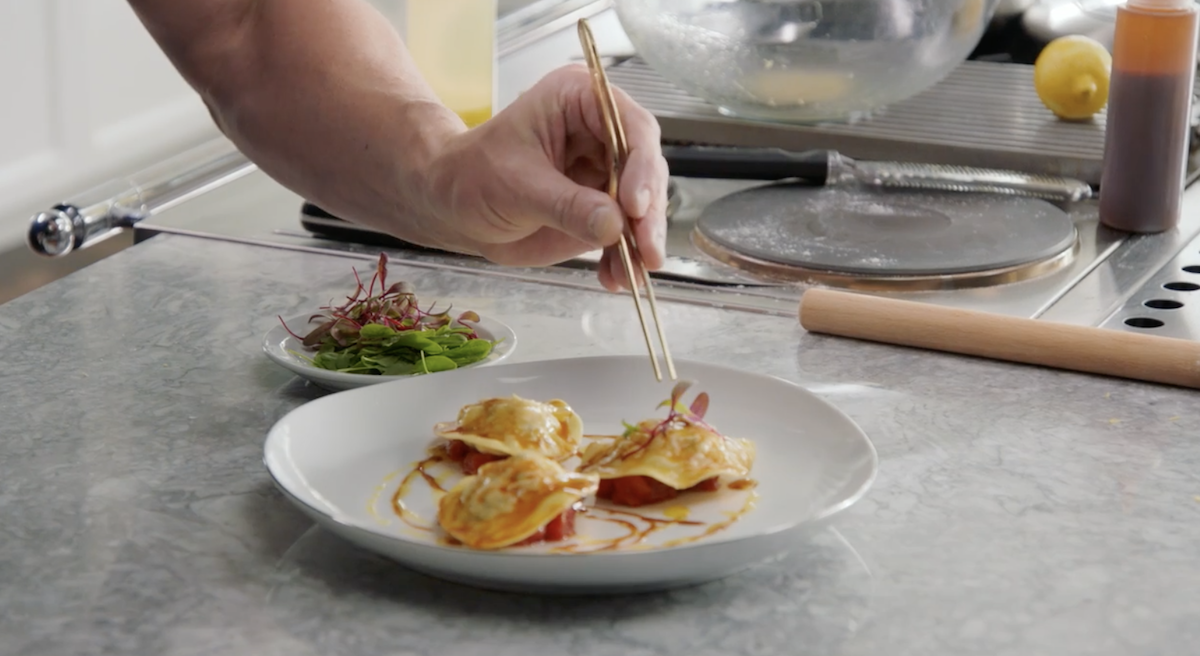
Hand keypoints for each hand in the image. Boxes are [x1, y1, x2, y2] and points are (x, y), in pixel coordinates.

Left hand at [420, 64, 668, 290]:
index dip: (641, 166)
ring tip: (630, 274)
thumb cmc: (472, 175)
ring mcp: (605, 172)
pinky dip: (623, 259)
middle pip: (646, 168)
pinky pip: (625, 234)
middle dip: (648, 214)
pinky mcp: (602, 208)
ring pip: (643, 206)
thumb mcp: (516, 187)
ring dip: (640, 244)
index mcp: (580, 100)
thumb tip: (613, 224)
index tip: (634, 206)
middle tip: (645, 250)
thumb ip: (567, 206)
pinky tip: (614, 279)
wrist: (452, 207)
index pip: (630, 127)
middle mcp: (600, 133)